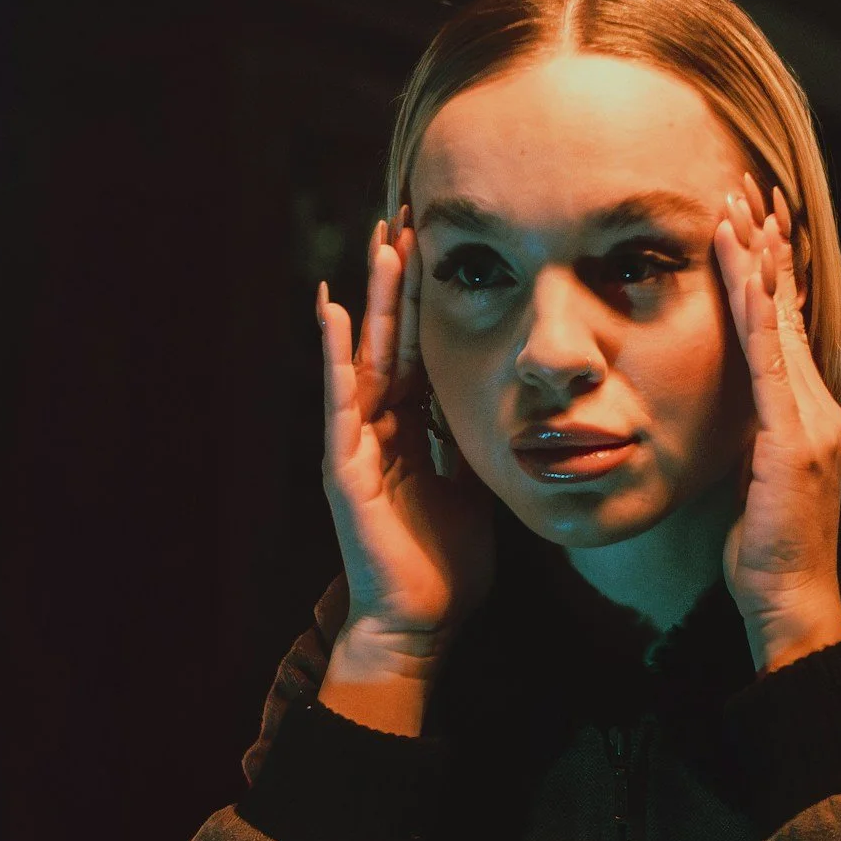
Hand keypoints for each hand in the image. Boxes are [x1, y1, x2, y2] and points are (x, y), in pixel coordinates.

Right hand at [318, 208, 495, 663]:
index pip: (418, 348)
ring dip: (370, 300)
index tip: (438, 245)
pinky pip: (338, 401)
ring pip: (363, 356)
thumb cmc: (447, 564)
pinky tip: (329, 310)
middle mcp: (379, 427)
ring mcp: (357, 444)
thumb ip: (478, 442)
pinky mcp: (344, 467)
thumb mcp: (476, 487)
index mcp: (411, 429)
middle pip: (389, 338)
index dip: (426, 299)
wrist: (422, 623)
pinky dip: (333, 355)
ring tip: (377, 244)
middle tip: (406, 218)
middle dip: (397, 280)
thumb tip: (511, 405)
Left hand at [714, 172, 840, 671]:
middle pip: (786, 309)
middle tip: (747, 188)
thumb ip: (749, 435)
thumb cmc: (766, 552)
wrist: (792, 602)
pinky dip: (758, 313)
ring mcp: (809, 421)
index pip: (783, 326)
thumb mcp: (750, 478)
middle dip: (766, 246)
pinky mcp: (793, 440)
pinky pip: (771, 363)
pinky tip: (746, 273)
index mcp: (804, 412)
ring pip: (779, 323)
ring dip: (758, 262)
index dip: (768, 271)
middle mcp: (815, 406)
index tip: (750, 221)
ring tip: (739, 209)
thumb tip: (728, 409)